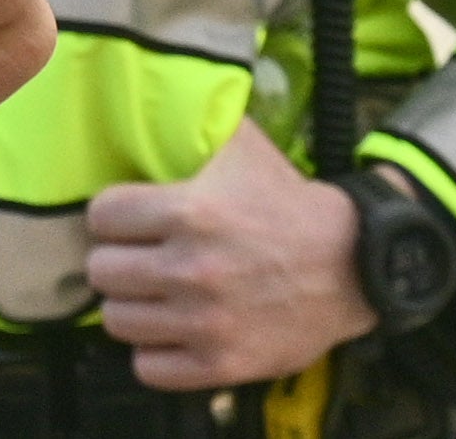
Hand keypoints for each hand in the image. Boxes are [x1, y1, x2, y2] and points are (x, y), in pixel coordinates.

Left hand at [86, 117, 372, 391]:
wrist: (354, 265)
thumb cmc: (288, 202)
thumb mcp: (240, 147)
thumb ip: (192, 120)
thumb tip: (150, 88)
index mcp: (189, 212)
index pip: (101, 216)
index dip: (112, 217)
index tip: (129, 221)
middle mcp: (192, 269)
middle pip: (101, 271)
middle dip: (118, 261)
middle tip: (139, 259)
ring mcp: (207, 321)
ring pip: (117, 321)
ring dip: (133, 307)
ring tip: (153, 295)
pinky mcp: (224, 364)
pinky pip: (150, 368)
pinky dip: (155, 353)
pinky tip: (172, 330)